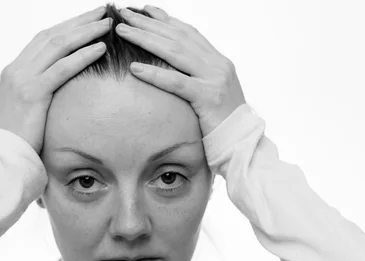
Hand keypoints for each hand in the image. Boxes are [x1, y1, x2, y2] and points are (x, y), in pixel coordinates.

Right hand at [0, 6, 111, 153]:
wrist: (3, 156)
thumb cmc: (19, 139)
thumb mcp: (27, 109)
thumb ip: (40, 92)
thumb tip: (61, 87)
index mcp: (14, 70)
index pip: (44, 39)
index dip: (68, 26)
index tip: (89, 18)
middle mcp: (17, 69)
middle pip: (53, 35)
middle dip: (80, 21)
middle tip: (103, 11)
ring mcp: (22, 79)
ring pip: (58, 46)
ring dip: (85, 32)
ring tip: (108, 25)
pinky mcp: (32, 94)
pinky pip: (61, 69)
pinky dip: (82, 56)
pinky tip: (100, 48)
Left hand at [115, 5, 245, 136]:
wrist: (242, 143)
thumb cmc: (222, 123)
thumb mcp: (211, 94)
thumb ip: (197, 78)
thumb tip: (174, 69)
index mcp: (218, 62)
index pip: (188, 33)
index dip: (165, 20)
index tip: (145, 10)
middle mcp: (217, 65)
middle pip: (178, 37)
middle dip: (149, 23)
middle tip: (124, 14)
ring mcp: (214, 80)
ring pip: (175, 52)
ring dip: (145, 39)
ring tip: (122, 32)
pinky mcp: (208, 98)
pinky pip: (177, 83)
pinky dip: (154, 74)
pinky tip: (134, 68)